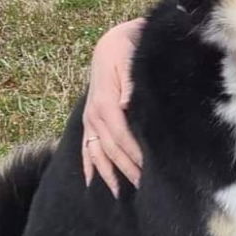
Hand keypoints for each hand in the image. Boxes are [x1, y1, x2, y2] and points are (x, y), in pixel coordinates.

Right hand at [82, 19, 144, 196]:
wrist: (111, 42)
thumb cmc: (126, 50)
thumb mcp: (128, 59)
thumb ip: (128, 84)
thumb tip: (126, 103)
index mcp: (105, 102)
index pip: (121, 136)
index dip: (134, 155)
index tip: (149, 171)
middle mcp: (94, 114)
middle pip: (111, 149)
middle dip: (127, 169)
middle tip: (144, 187)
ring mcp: (90, 119)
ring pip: (97, 152)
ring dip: (109, 173)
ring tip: (120, 193)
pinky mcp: (90, 120)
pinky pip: (86, 146)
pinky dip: (89, 165)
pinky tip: (92, 182)